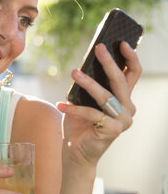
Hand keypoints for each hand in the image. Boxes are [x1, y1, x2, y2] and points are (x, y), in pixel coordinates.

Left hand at [57, 42, 141, 166]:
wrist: (75, 152)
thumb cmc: (79, 124)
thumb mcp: (82, 100)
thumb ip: (87, 86)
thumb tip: (82, 66)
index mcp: (123, 98)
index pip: (132, 74)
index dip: (130, 57)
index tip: (121, 42)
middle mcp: (127, 108)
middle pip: (121, 81)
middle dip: (109, 62)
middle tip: (99, 48)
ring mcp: (122, 120)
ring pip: (106, 96)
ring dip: (88, 83)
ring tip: (74, 72)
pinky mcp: (113, 131)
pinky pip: (93, 114)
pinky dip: (75, 110)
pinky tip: (62, 105)